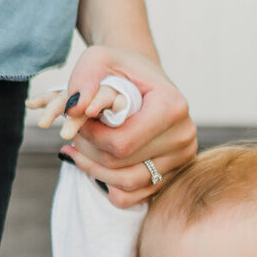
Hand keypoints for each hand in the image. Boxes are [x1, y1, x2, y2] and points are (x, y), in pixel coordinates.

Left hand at [29, 45, 196, 207]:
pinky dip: (107, 185)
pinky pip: (133, 197)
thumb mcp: (99, 59)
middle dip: (89, 152)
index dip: (90, 137)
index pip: (122, 142)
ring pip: (127, 184)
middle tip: (72, 136)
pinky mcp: (172, 175)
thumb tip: (75, 111)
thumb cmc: (121, 68)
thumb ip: (83, 80)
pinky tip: (92, 165)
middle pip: (122, 164)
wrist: (144, 80)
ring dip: (94, 171)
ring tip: (76, 151)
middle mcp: (184, 136)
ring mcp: (182, 159)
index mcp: (172, 107)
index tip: (75, 121)